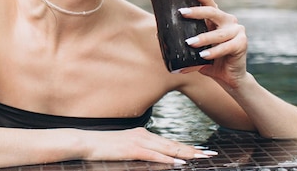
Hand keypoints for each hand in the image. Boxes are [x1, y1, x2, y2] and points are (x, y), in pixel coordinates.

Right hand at [85, 127, 216, 164]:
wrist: (86, 142)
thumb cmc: (103, 146)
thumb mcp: (125, 146)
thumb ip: (140, 149)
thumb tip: (153, 155)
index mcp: (143, 134)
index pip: (170, 142)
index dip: (187, 147)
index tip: (202, 150)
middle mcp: (144, 135)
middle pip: (173, 144)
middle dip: (193, 150)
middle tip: (210, 154)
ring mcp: (138, 142)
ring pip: (167, 148)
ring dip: (186, 153)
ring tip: (201, 157)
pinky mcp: (132, 149)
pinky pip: (153, 155)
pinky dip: (167, 159)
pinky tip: (177, 162)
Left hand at [179, 0, 247, 88]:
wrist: (229, 77)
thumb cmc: (210, 60)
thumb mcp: (195, 49)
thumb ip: (182, 40)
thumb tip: (158, 33)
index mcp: (217, 18)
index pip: (208, 1)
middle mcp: (228, 21)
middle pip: (212, 11)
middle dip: (196, 11)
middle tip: (181, 12)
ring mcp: (237, 31)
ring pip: (217, 33)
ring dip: (203, 38)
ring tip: (190, 43)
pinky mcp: (242, 44)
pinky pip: (225, 47)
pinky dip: (213, 52)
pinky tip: (203, 56)